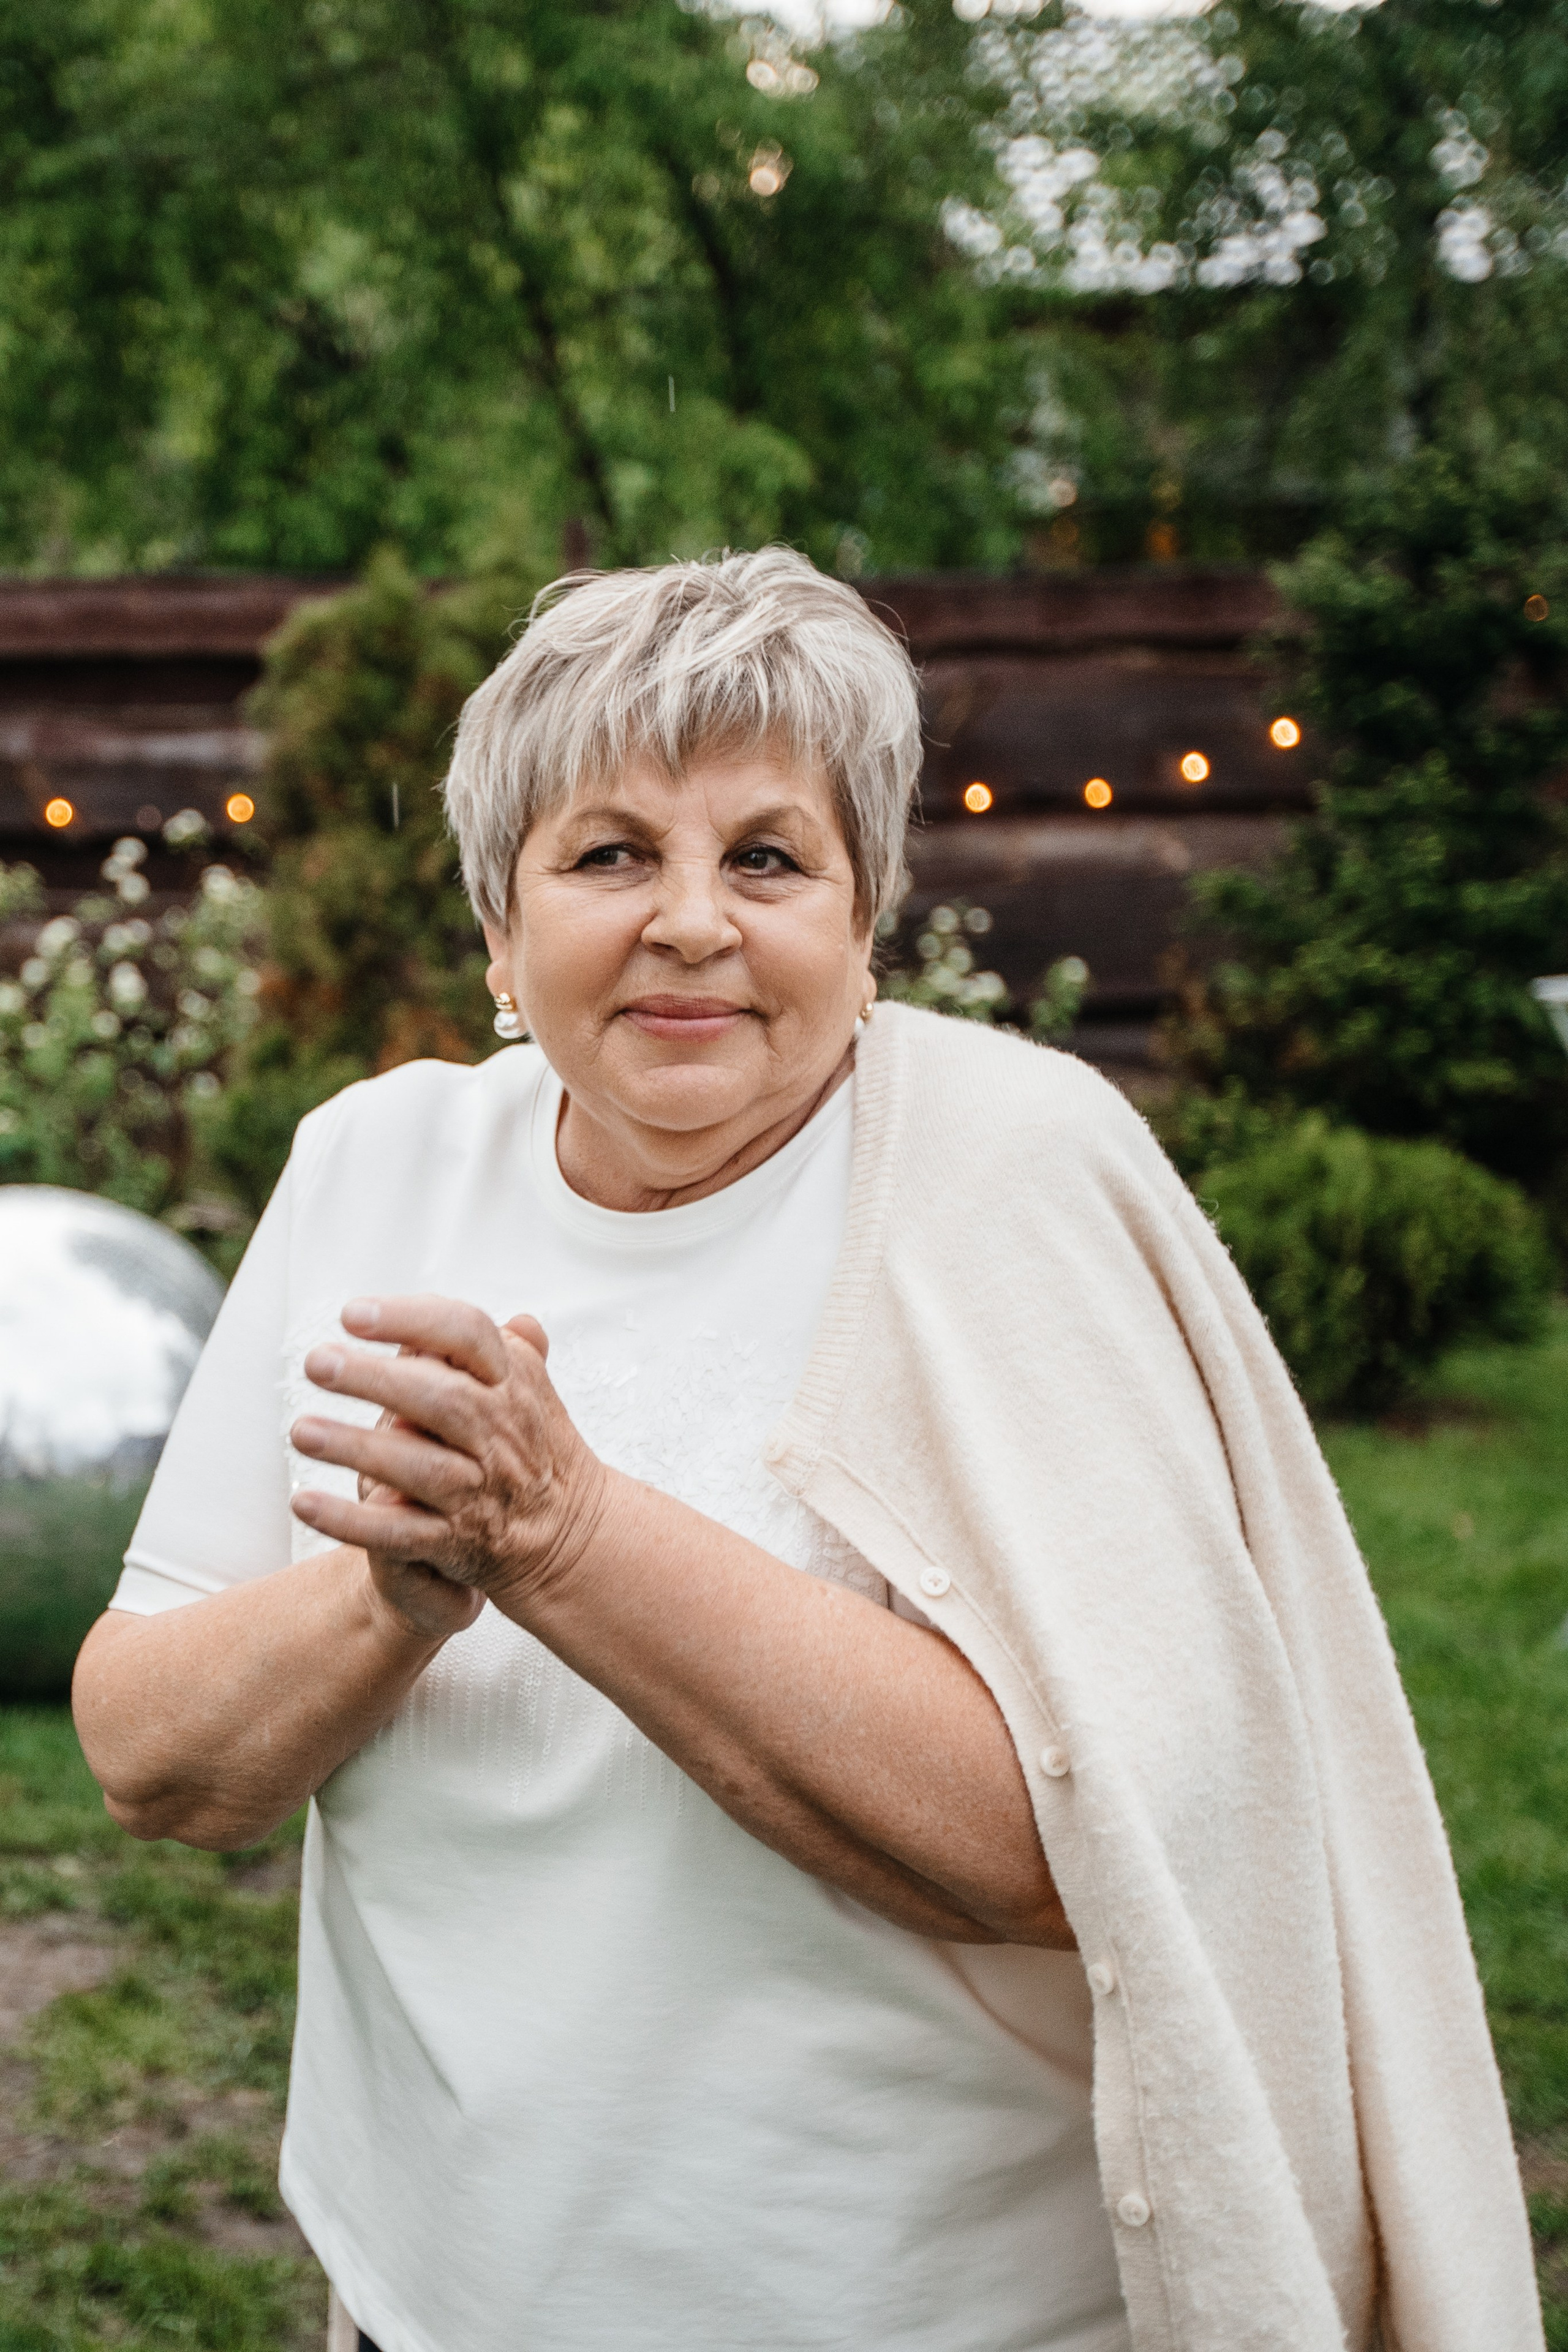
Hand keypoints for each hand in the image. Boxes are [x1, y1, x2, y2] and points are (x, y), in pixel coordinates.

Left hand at [288, 1296, 609, 1625]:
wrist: (570, 1534)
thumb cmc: (531, 1448)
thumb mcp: (531, 1391)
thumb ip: (511, 1350)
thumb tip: (518, 1320)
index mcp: (512, 1383)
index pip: (468, 1335)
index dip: (411, 1319)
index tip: (352, 1314)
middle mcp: (498, 1432)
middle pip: (439, 1399)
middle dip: (374, 1380)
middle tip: (317, 1363)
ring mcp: (477, 1489)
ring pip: (417, 1467)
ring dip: (356, 1448)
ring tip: (302, 1430)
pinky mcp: (455, 1541)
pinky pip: (398, 1534)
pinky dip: (349, 1520)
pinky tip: (304, 1502)